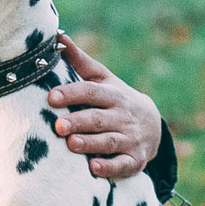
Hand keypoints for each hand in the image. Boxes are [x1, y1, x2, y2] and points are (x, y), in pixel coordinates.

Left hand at [48, 35, 163, 181]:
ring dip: (91, 143)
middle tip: (58, 125)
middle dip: (79, 122)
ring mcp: (130, 139)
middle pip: (99, 118)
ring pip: (109, 141)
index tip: (51, 97)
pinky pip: (123, 165)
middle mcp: (123, 116)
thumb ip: (81, 62)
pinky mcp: (134, 160)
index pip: (91, 92)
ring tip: (71, 144)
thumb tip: (58, 37)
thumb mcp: (104, 80)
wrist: (153, 126)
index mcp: (113, 94)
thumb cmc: (116, 100)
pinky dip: (110, 167)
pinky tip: (94, 169)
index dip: (71, 94)